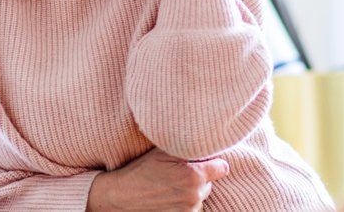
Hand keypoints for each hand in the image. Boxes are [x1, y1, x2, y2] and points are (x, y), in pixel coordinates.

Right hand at [86, 147, 229, 210]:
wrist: (121, 197)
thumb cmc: (140, 170)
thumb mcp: (161, 151)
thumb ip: (185, 145)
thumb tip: (202, 137)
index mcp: (193, 175)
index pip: (222, 167)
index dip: (213, 162)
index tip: (205, 161)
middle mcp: (195, 196)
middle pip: (210, 183)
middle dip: (199, 176)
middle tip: (179, 172)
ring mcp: (189, 211)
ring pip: (200, 197)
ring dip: (191, 191)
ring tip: (171, 185)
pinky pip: (192, 209)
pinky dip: (184, 204)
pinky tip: (169, 197)